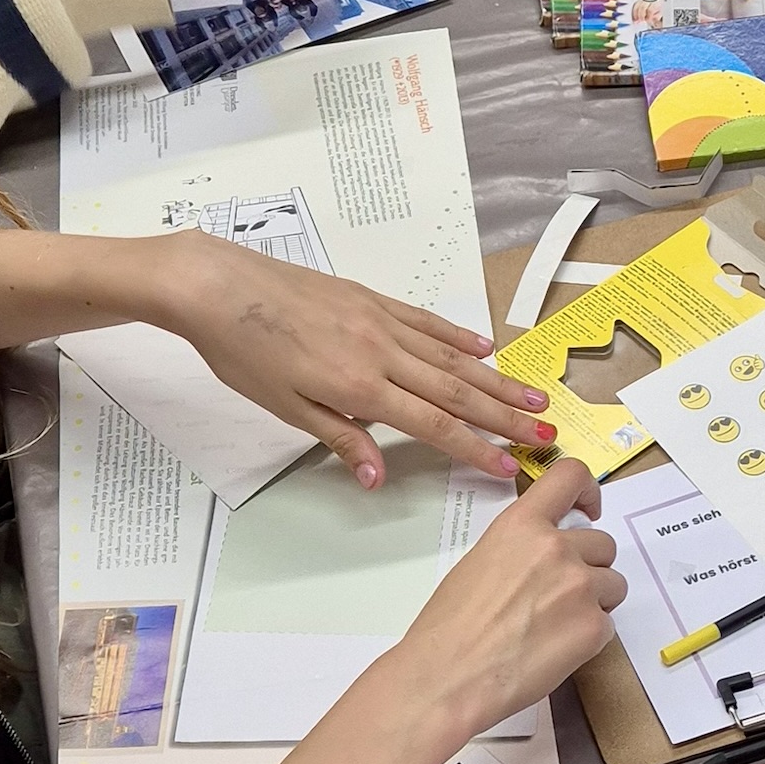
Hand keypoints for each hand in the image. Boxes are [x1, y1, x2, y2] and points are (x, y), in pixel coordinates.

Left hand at [150, 231, 553, 485]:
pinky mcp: (371, 298)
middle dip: (505, 415)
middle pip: (457, 390)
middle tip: (547, 432)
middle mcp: (381, 352)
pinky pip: (426, 321)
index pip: (433, 425)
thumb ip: (341, 438)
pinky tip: (485, 346)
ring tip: (532, 395)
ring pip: (451, 356)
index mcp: (359, 387)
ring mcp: (380, 320)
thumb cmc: (242, 351)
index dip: (475, 448)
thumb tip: (378, 477)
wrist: (217, 286)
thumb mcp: (285, 408)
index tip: (510, 466)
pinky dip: (458, 336)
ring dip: (496, 378)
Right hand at [387, 457, 625, 740]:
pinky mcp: (594, 627)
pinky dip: (589, 637)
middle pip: (603, 544)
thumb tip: (547, 559)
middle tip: (559, 595)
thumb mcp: (481, 561)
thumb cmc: (450, 626)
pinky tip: (555, 649)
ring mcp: (580, 586)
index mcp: (522, 524)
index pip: (571, 476)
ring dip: (595, 601)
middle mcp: (557, 547)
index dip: (589, 491)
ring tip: (556, 625)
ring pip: (613, 584)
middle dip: (589, 567)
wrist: (449, 676)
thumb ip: (523, 548)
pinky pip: (608, 624)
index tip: (588, 510)